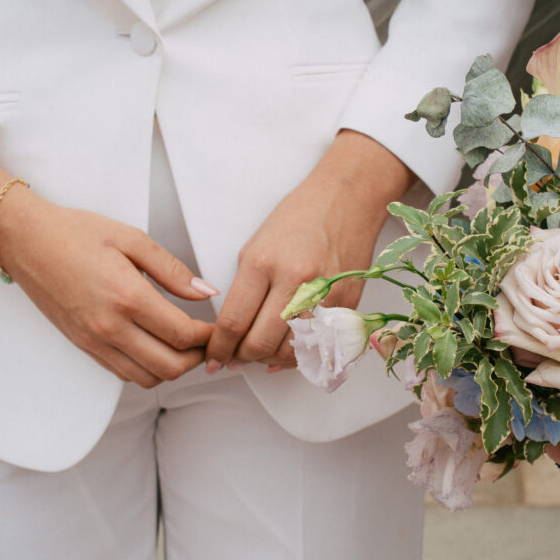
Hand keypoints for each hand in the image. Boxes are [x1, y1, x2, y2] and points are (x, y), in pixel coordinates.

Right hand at [0, 190, 216, 387]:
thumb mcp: (132, 239)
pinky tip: (154, 345)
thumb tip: (207, 292)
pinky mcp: (83, 346)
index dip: (208, 336)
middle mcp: (110, 327)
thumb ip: (173, 270)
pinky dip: (147, 368)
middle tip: (205, 340)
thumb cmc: (76, 233)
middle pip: (170, 367)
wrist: (24, 241)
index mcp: (127, 297)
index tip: (216, 325)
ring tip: (182, 345)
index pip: (183, 336)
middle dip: (197, 358)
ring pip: (148, 378)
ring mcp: (94, 341)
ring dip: (173, 367)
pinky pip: (123, 373)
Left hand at [205, 130, 413, 371]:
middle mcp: (295, 282)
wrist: (347, 199)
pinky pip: (317, 345)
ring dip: (269, 360)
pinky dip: (299, 354)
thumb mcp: (256, 247)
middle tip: (234, 359)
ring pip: (289, 352)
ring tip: (260, 354)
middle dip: (241, 358)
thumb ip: (244, 291)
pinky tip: (286, 350)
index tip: (212, 358)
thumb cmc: (298, 218)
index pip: (233, 322)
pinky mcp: (346, 305)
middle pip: (260, 344)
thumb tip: (235, 332)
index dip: (219, 348)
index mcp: (263, 263)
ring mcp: (324, 296)